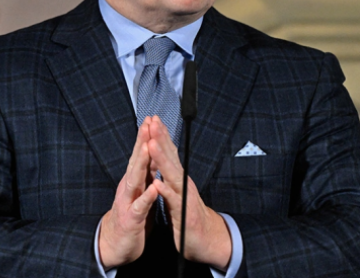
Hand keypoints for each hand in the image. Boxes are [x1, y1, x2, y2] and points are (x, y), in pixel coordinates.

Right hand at [99, 118, 157, 268]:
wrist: (114, 244)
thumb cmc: (131, 216)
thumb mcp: (139, 191)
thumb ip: (145, 174)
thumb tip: (153, 154)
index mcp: (133, 181)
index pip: (141, 155)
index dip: (146, 137)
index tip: (152, 120)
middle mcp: (128, 187)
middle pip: (136, 161)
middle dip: (142, 142)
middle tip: (148, 123)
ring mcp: (128, 202)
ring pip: (135, 179)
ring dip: (141, 163)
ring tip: (148, 147)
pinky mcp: (131, 219)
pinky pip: (140, 207)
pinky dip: (146, 198)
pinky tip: (153, 189)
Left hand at [146, 116, 231, 270]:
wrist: (207, 239)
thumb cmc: (188, 214)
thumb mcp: (178, 191)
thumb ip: (171, 174)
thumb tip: (164, 157)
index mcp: (178, 178)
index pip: (168, 153)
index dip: (160, 136)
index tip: (152, 120)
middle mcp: (182, 183)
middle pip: (170, 157)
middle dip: (161, 139)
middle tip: (153, 122)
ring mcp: (184, 196)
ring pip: (171, 175)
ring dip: (162, 160)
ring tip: (152, 145)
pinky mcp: (184, 213)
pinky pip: (173, 200)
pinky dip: (166, 191)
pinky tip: (158, 182)